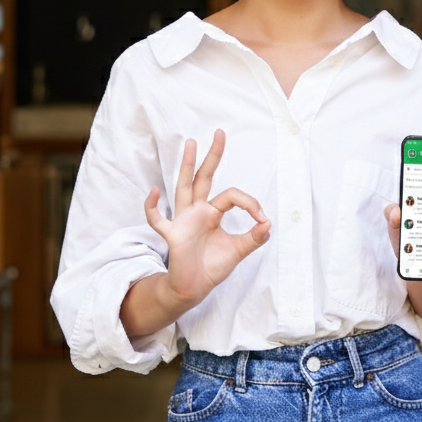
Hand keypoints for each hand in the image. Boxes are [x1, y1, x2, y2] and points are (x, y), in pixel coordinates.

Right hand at [143, 129, 270, 308]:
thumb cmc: (212, 267)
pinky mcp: (172, 234)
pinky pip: (157, 218)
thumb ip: (254, 238)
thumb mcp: (238, 251)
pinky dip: (152, 206)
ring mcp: (183, 220)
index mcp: (213, 213)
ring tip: (190, 142)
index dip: (250, 203)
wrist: (194, 289)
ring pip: (184, 187)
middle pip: (205, 177)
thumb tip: (269, 223)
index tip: (262, 220)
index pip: (232, 195)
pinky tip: (154, 191)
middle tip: (220, 133)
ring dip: (188, 165)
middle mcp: (198, 211)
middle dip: (212, 156)